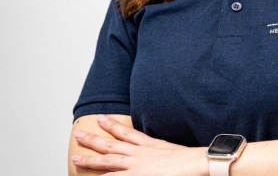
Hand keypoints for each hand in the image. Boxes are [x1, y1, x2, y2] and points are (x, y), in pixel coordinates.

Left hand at [71, 115, 207, 174]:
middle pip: (112, 144)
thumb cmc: (190, 159)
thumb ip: (162, 150)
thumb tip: (160, 154)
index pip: (127, 133)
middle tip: (79, 133)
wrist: (195, 162)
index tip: (101, 118)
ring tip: (74, 156)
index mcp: (149, 145)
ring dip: (90, 159)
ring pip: (107, 161)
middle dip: (94, 139)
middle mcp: (139, 153)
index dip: (112, 125)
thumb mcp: (173, 151)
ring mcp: (136, 166)